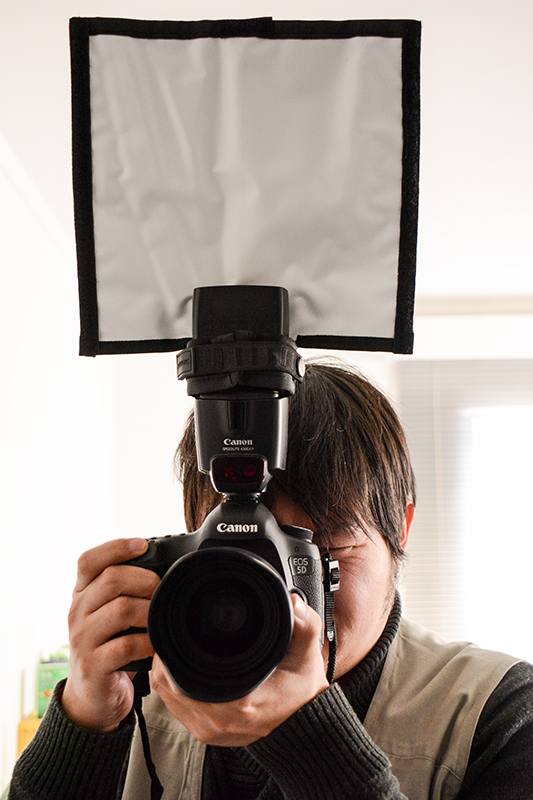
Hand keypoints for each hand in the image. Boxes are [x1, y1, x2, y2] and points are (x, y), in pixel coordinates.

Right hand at [61, 537, 159, 731]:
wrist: (92, 696)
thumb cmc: (110, 645)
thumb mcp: (110, 613)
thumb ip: (126, 590)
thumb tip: (165, 566)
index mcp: (82, 593)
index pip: (88, 560)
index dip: (116, 547)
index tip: (144, 545)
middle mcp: (77, 612)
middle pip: (111, 579)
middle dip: (145, 579)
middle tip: (162, 589)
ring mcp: (82, 639)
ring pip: (121, 610)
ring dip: (150, 611)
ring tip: (162, 617)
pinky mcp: (93, 665)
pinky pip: (126, 645)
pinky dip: (148, 641)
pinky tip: (156, 644)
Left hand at [150, 593, 328, 745]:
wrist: (304, 727)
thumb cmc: (301, 694)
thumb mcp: (307, 657)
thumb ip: (305, 627)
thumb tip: (294, 603)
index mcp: (239, 703)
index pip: (182, 679)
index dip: (172, 653)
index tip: (176, 629)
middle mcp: (218, 721)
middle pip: (167, 685)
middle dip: (167, 656)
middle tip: (173, 632)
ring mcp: (208, 730)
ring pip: (166, 697)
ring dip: (167, 672)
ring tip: (176, 647)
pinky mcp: (206, 733)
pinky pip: (175, 709)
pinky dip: (173, 687)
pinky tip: (182, 669)